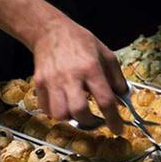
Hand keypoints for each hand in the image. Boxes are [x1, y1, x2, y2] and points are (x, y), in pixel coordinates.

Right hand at [32, 19, 125, 133]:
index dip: (113, 119)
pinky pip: (46, 109)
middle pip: (79, 111)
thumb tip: (122, 98)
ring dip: (72, 118)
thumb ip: (117, 77)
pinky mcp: (38, 84)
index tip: (118, 130)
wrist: (51, 31)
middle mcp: (71, 76)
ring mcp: (52, 81)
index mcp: (91, 68)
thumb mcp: (106, 54)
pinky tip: (64, 104)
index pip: (104, 100)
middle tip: (96, 120)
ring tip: (78, 110)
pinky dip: (56, 112)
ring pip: (59, 114)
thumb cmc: (82, 42)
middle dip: (90, 122)